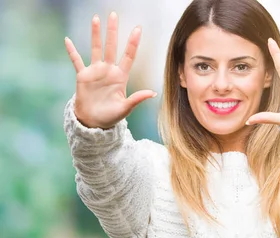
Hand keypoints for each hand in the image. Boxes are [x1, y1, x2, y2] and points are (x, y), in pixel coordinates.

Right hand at [64, 12, 155, 128]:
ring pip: (95, 49)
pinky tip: (67, 40)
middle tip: (114, 14)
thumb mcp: (125, 108)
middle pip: (111, 47)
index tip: (137, 29)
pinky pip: (76, 61)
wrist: (94, 123)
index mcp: (121, 77)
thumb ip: (137, 99)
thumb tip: (153, 93)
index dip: (132, 43)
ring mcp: (96, 72)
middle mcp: (109, 70)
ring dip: (95, 34)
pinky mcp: (83, 76)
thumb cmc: (111, 117)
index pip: (128, 56)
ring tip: (96, 19)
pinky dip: (72, 51)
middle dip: (113, 31)